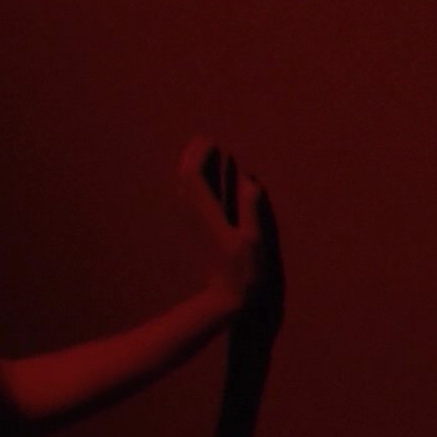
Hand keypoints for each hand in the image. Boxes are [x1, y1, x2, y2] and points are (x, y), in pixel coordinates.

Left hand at [179, 136, 272, 325]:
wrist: (225, 299)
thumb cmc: (244, 273)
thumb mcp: (252, 241)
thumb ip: (250, 210)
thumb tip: (249, 181)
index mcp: (207, 215)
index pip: (193, 176)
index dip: (200, 155)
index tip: (214, 140)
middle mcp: (195, 216)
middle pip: (184, 177)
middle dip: (192, 154)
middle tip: (206, 137)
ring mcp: (194, 223)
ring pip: (184, 187)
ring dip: (191, 165)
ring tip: (205, 149)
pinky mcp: (198, 228)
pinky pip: (190, 197)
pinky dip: (194, 180)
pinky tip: (205, 176)